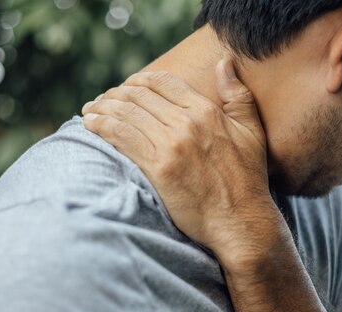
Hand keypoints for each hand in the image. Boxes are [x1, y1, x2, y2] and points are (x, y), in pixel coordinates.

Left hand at [81, 56, 276, 258]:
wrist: (241, 220)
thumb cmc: (247, 179)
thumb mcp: (251, 131)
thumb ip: (237, 95)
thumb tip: (224, 62)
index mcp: (206, 111)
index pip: (162, 82)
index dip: (138, 81)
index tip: (126, 88)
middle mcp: (187, 123)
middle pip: (139, 95)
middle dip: (115, 94)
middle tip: (101, 100)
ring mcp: (171, 145)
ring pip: (126, 113)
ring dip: (102, 108)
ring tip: (90, 111)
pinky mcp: (158, 168)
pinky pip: (122, 137)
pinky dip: (102, 127)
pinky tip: (91, 125)